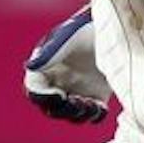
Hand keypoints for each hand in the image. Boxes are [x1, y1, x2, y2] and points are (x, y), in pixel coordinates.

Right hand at [24, 6, 111, 124]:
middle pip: (51, 108)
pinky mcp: (97, 97)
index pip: (35, 90)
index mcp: (44, 68)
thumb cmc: (85, 28)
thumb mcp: (67, 38)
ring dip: (79, 114)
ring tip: (90, 103)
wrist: (113, 27)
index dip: (43, 97)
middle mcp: (58, 82)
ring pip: (71, 114)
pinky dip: (95, 115)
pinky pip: (92, 114)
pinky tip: (101, 106)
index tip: (60, 95)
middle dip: (63, 109)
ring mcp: (77, 91)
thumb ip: (50, 52)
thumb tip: (30, 66)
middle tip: (78, 101)